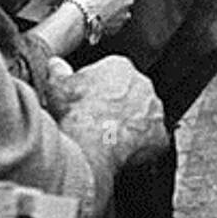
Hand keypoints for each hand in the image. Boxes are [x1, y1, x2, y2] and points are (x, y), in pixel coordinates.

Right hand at [55, 55, 167, 174]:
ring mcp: (155, 111)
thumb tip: (56, 65)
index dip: (98, 88)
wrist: (90, 145)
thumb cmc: (75, 114)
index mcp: (120, 67)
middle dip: (117, 105)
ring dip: (130, 125)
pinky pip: (152, 141)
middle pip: (131, 93)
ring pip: (144, 116)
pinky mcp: (160, 137)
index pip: (113, 73)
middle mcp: (144, 85)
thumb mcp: (57, 86)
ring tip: (108, 138)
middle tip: (98, 120)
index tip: (88, 100)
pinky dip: (141, 147)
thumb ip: (58, 71)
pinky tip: (123, 152)